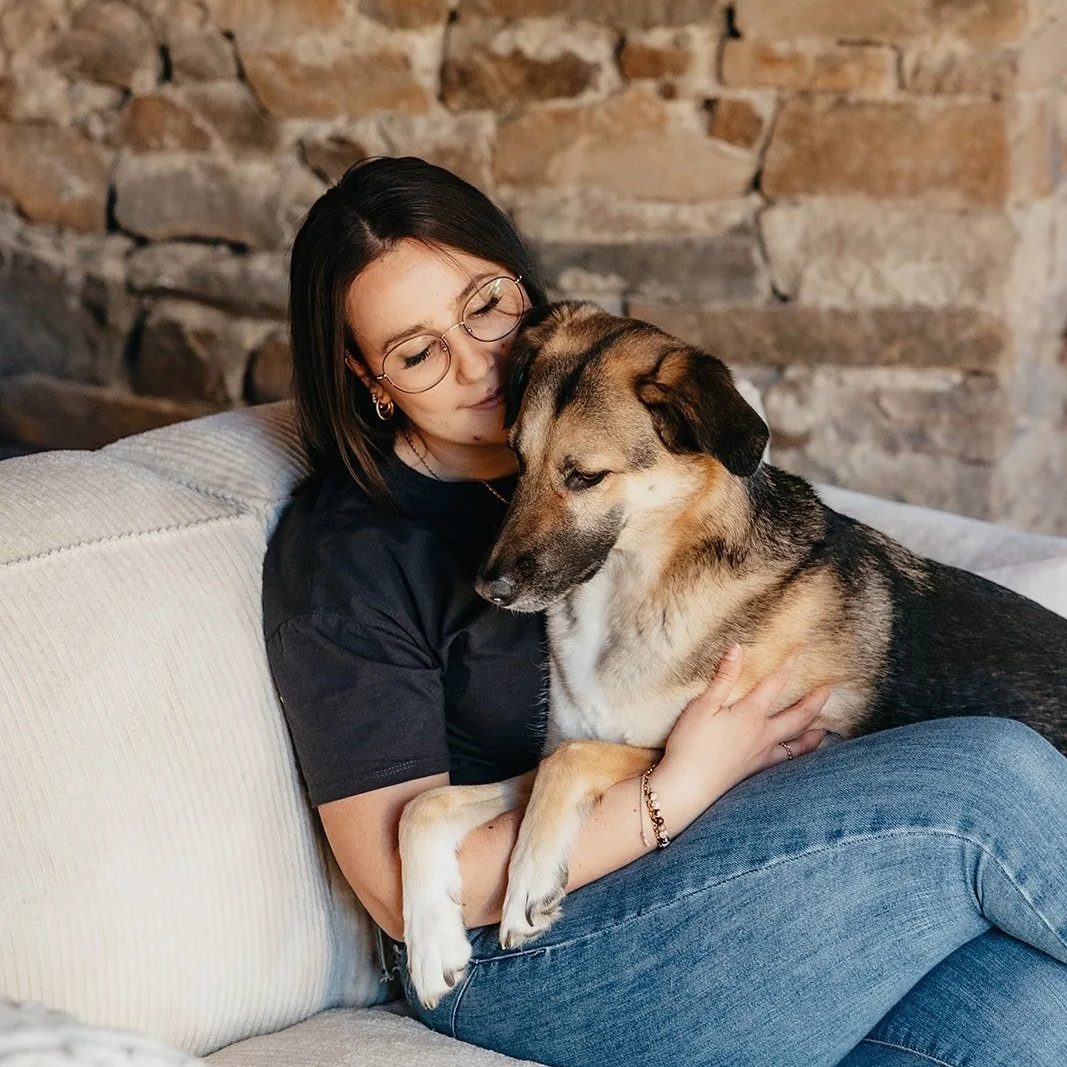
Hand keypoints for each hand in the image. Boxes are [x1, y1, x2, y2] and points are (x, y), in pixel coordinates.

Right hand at [651, 645, 829, 833]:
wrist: (687, 786)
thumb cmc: (691, 744)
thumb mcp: (702, 706)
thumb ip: (723, 678)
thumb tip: (738, 649)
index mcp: (750, 715)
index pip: (775, 683)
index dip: (789, 664)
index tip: (800, 648)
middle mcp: (763, 735)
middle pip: (799, 716)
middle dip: (816, 701)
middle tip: (829, 689)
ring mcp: (762, 756)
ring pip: (799, 744)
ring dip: (814, 733)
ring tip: (823, 728)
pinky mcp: (755, 772)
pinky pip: (787, 762)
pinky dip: (799, 756)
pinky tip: (797, 756)